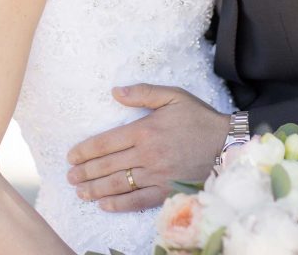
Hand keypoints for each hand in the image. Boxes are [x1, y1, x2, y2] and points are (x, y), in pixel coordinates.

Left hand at [66, 83, 229, 211]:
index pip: (107, 142)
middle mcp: (147, 155)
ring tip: (80, 192)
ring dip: (96, 189)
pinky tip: (105, 205)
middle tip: (69, 177)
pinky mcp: (167, 191)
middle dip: (86, 172)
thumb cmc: (198, 117)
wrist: (227, 144)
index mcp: (145, 130)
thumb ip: (143, 93)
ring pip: (119, 184)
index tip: (72, 156)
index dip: (86, 150)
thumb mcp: (172, 96)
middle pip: (108, 165)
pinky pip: (138, 201)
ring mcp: (157, 176)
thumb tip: (115, 92)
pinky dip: (120, 205)